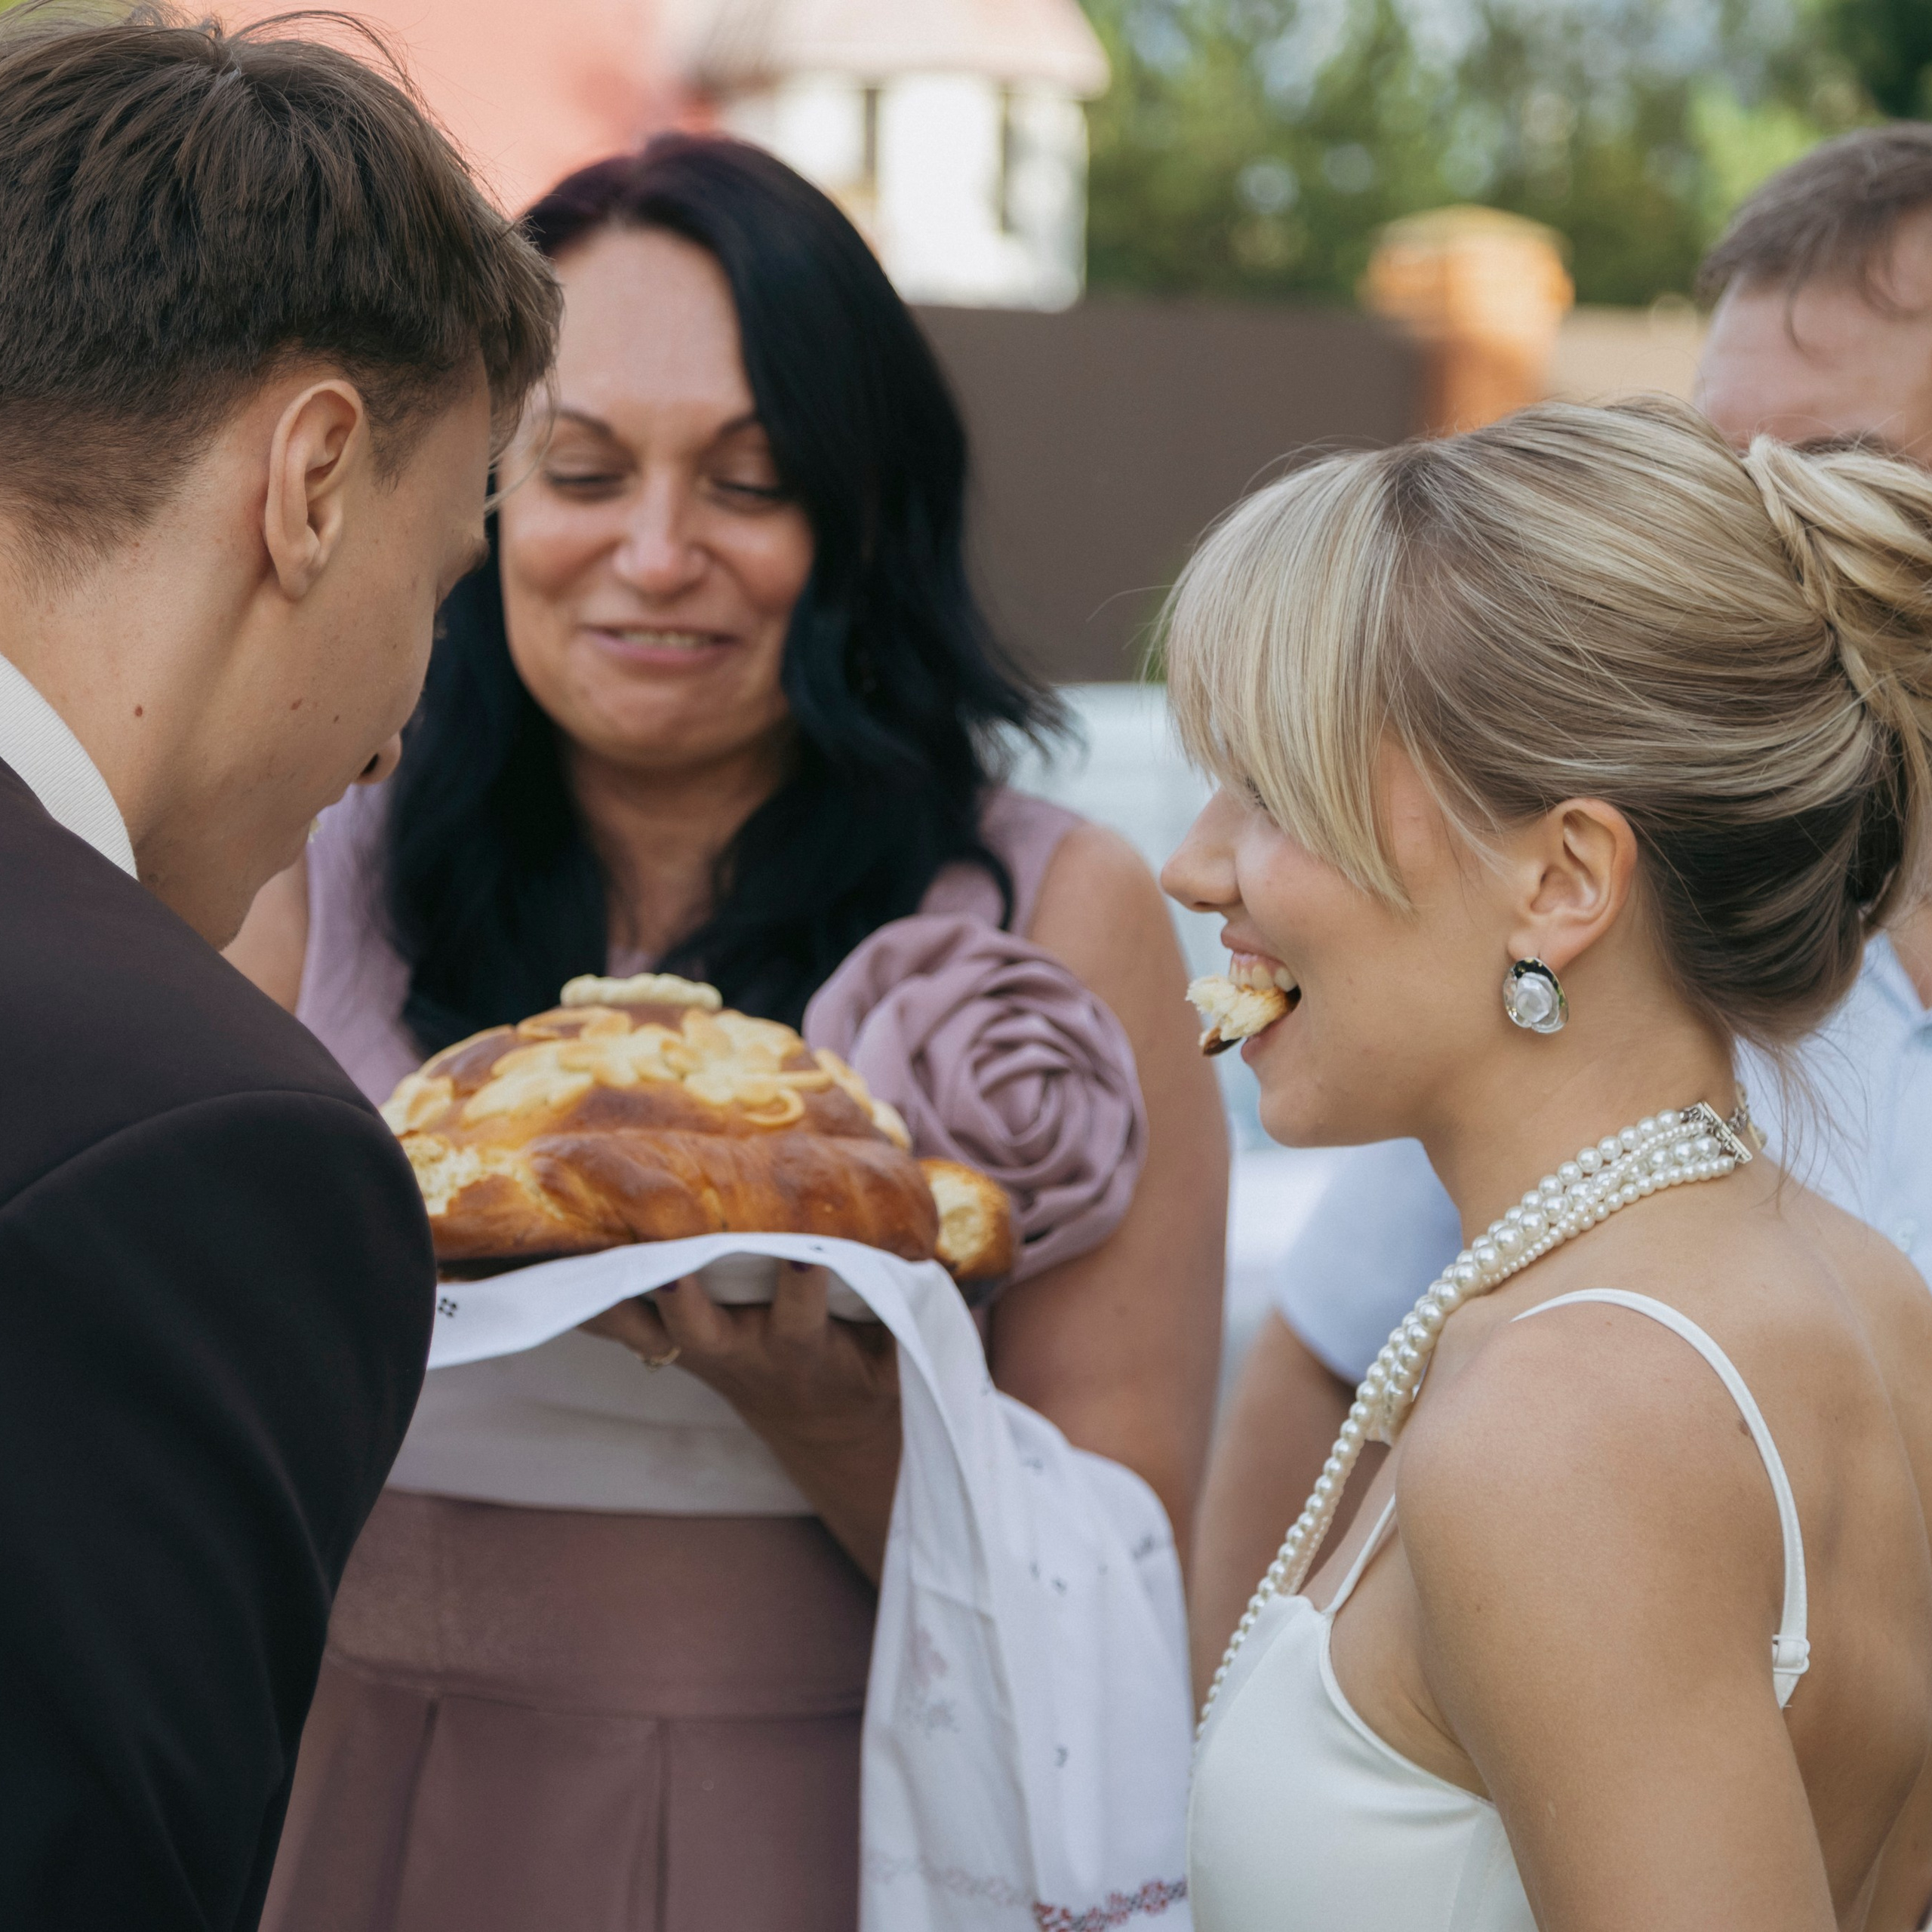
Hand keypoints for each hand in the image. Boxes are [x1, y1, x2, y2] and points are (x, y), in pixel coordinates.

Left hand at [580, 1263, 901, 1580]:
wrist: (828, 1427)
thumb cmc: (867, 1366)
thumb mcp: (896, 1345)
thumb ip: (900, 1296)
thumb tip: (924, 1232)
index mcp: (803, 1349)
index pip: (803, 1318)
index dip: (802, 1289)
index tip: (804, 1257)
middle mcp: (743, 1353)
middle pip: (704, 1331)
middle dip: (685, 1299)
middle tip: (667, 1265)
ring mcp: (702, 1353)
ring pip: (648, 1329)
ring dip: (614, 1297)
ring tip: (574, 1255)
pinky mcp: (674, 1348)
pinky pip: (619, 1328)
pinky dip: (586, 1300)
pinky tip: (537, 1271)